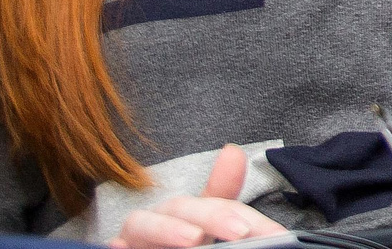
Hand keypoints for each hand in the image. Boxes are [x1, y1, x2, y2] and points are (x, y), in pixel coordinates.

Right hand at [109, 146, 269, 247]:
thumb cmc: (179, 242)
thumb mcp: (208, 224)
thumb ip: (224, 200)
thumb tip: (233, 152)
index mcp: (188, 211)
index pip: (218, 204)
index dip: (244, 215)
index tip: (276, 233)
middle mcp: (159, 218)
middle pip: (182, 207)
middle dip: (213, 217)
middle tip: (241, 232)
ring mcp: (134, 235)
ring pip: (143, 222)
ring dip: (167, 229)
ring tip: (193, 239)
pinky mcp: (120, 246)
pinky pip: (115, 244)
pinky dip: (117, 246)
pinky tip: (121, 247)